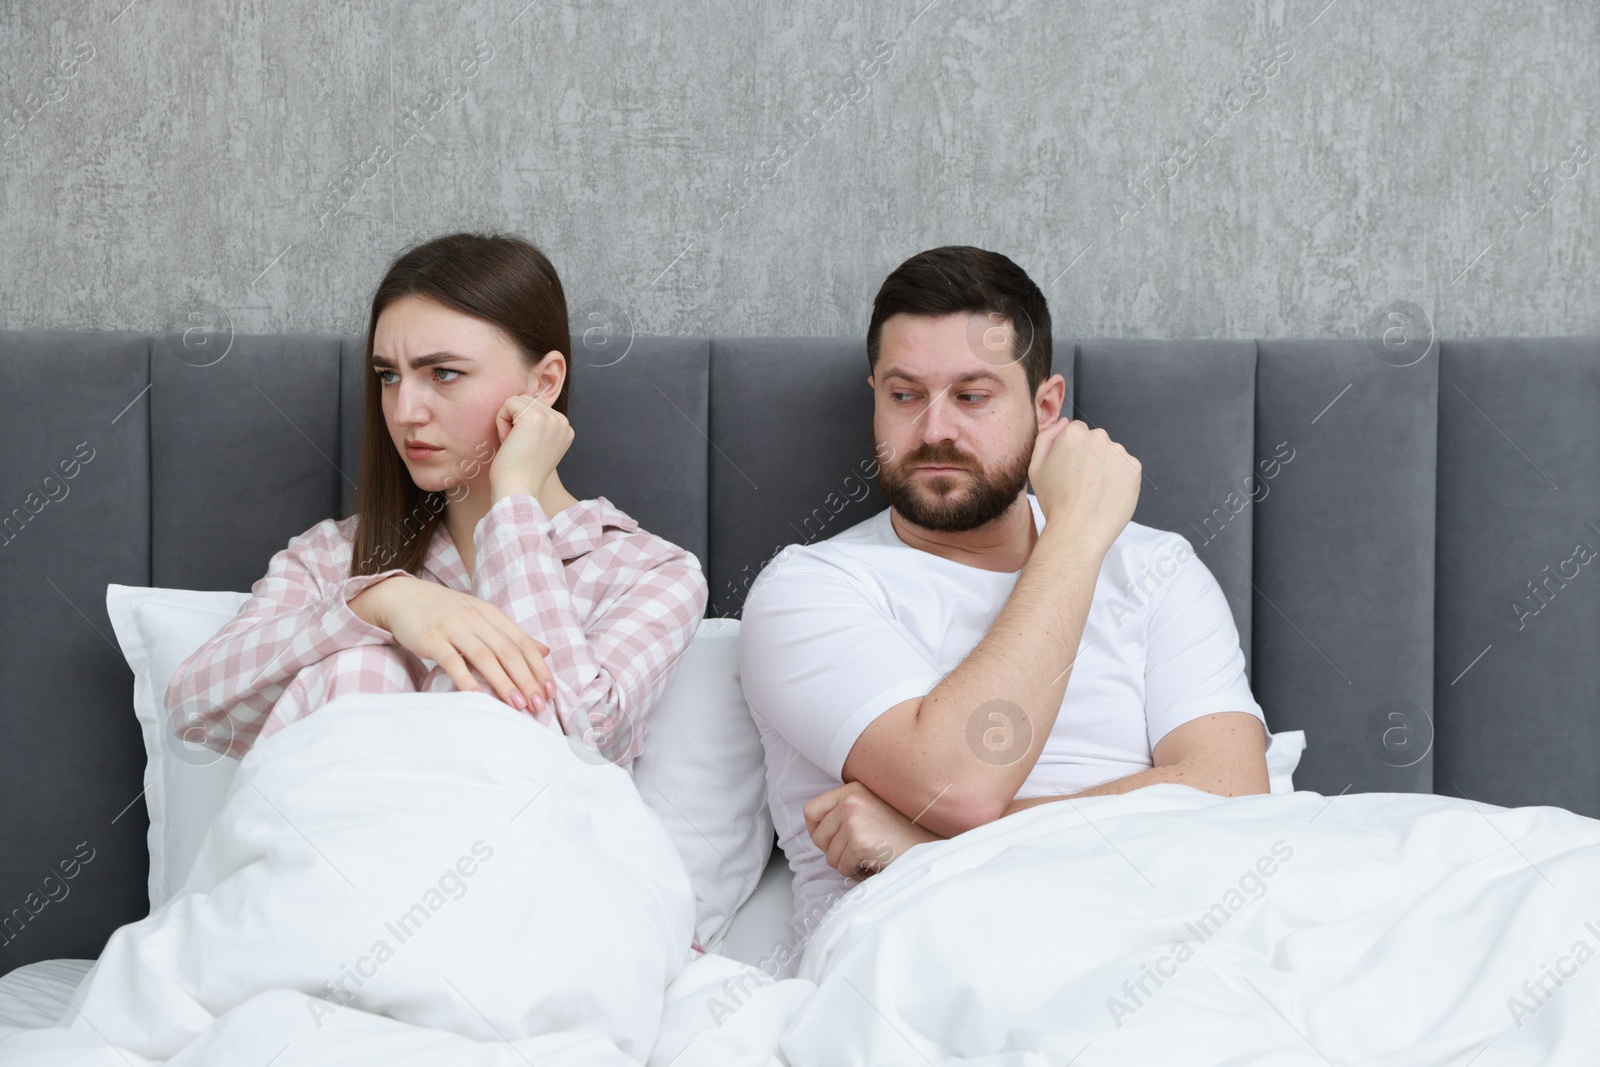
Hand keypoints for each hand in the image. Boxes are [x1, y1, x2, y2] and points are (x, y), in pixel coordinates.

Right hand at [348, 575, 555, 714]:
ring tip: (517, 705)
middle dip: (527, 680)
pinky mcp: (432, 639)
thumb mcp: (482, 616)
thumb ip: (511, 634)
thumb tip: (545, 650)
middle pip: (508, 652)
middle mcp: (476, 619)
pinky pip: (452, 662)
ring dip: (504, 683)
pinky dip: (466, 680)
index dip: (539, 668)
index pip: (523, 643)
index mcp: (492, 615)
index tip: (551, 690)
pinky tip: (478, 697)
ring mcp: (454, 628)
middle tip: (539, 704)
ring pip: (485, 658)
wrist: (403, 596)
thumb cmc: (445, 611)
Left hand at [488, 391, 573, 502]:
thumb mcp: (537, 445)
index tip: (525, 449)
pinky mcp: (534, 417)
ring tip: (514, 444)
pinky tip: (509, 441)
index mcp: (565, 429)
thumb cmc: (520, 473)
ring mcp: (550, 418)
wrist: (518, 489)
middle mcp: (562, 421)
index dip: (522, 426)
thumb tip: (522, 403)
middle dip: (515, 421)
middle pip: (527, 401)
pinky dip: (501, 421)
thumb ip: (538, 426)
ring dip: (508, 421)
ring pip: (517, 401)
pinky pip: (508, 404)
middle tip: (518, 447)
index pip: (536, 408)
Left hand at [804, 780, 944, 881]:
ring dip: (849, 864)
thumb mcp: (875, 808)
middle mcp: (851, 800)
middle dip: (835, 852)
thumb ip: (849, 811)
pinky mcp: (860, 841)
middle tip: (860, 853)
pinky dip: (858, 874)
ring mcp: (855, 820)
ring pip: (830, 856)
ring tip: (873, 857)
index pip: (811, 811)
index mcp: (853, 788)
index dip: (817, 831)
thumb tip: (817, 833)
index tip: (832, 842)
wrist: (934, 845)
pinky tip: (877, 864)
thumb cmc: (906, 832)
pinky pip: (843, 868)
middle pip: (818, 837)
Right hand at [1028, 417, 1141, 550]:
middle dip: (1091, 457)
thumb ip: (1046, 438)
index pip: (1077, 432)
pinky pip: (1127, 469)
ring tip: (1095, 492)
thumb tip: (1063, 422)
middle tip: (1082, 484)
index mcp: (1073, 434)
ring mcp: (1119, 452)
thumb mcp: (1036, 468)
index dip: (1073, 452)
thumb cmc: (1055, 502)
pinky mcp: (1134, 468)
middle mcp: (1098, 437)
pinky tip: (1107, 495)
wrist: (1078, 531)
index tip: (1070, 470)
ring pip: (1113, 455)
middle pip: (1097, 441)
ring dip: (1107, 468)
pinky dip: (1120, 480)